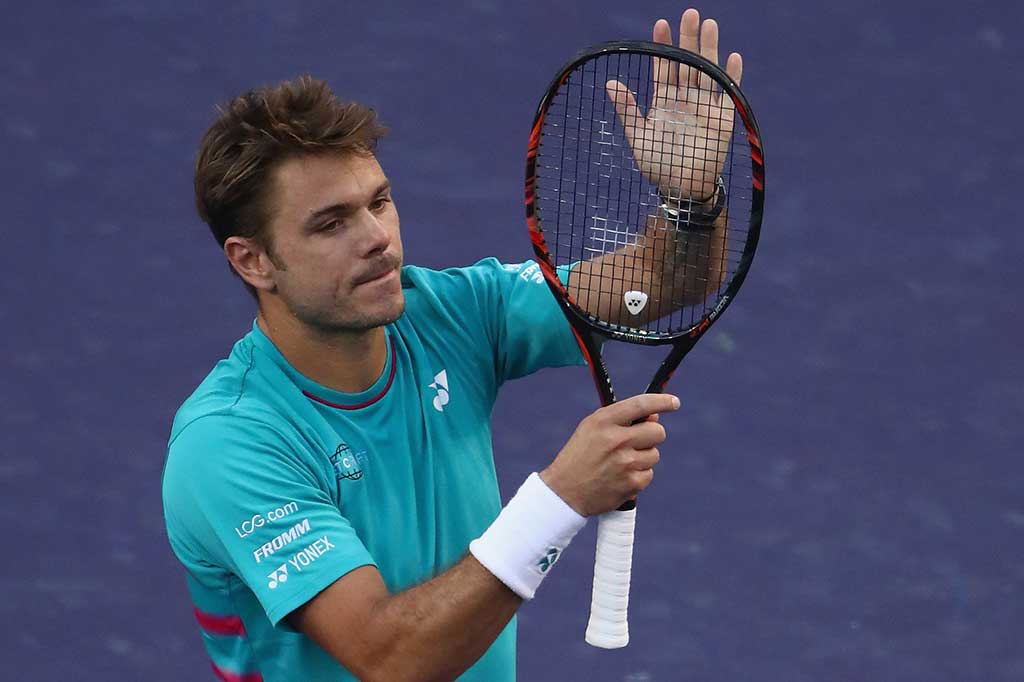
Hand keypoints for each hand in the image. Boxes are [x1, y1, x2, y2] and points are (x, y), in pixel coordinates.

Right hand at [541, 393, 679, 515]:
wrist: (565, 492)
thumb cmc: (580, 456)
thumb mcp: (592, 429)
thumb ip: (621, 419)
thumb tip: (655, 418)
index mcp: (604, 422)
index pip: (641, 405)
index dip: (662, 401)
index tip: (674, 402)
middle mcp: (616, 440)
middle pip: (657, 432)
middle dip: (651, 436)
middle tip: (637, 442)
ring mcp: (625, 463)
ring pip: (654, 454)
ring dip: (643, 458)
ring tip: (620, 463)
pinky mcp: (632, 484)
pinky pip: (649, 474)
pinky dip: (638, 476)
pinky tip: (620, 477)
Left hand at [606, 8, 743, 200]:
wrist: (681, 189)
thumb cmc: (657, 165)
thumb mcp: (638, 137)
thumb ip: (627, 110)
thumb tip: (609, 82)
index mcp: (664, 101)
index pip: (663, 67)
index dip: (663, 46)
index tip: (661, 23)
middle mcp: (685, 99)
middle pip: (686, 63)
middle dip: (687, 39)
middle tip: (689, 13)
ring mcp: (705, 106)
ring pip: (707, 71)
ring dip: (709, 49)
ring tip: (709, 25)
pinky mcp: (722, 119)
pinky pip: (728, 94)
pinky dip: (732, 77)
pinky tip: (733, 58)